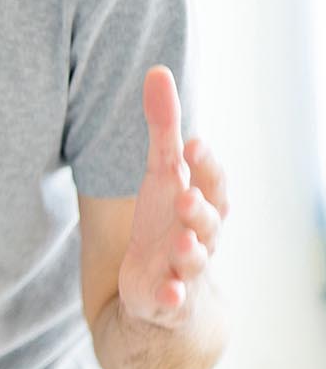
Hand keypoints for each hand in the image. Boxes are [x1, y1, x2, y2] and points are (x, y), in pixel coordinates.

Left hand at [119, 67, 227, 327]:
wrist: (165, 286)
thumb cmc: (166, 218)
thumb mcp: (162, 173)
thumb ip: (162, 127)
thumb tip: (157, 70)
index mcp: (201, 202)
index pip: (212, 181)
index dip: (206, 166)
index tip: (194, 144)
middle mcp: (199, 235)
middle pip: (208, 220)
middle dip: (199, 208)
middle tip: (186, 194)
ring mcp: (184, 268)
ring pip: (194, 259)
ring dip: (189, 249)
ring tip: (181, 240)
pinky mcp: (167, 297)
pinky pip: (173, 299)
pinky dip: (171, 295)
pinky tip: (165, 290)